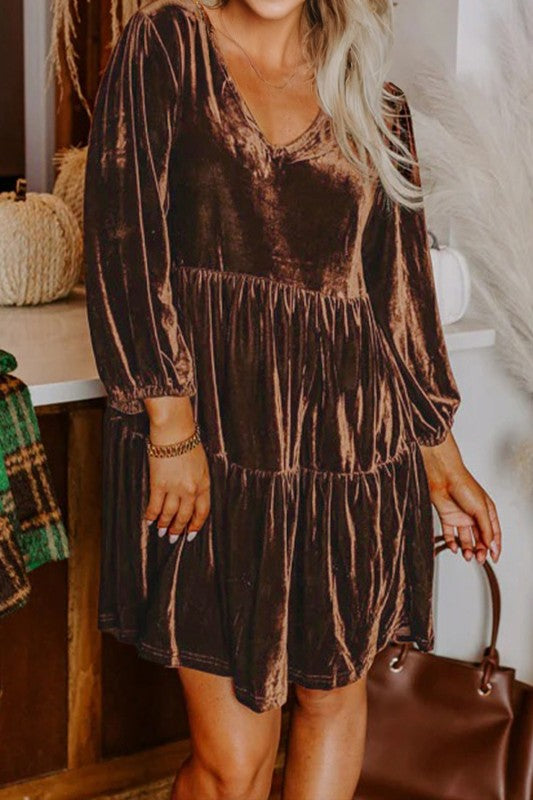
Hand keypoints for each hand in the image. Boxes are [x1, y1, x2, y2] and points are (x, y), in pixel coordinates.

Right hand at [143, 396, 210, 541]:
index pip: (202, 511)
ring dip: (164, 525)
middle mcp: (191, 490)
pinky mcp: (159, 484)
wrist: (174, 431)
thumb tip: (193, 495)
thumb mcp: (202, 464)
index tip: (191, 533)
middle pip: (185, 516)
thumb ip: (199, 480)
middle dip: (179, 529)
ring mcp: (175, 488)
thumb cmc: (188, 442)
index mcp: (204, 484)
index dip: (196, 524)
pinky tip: (149, 520)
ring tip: (160, 531)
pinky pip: (155, 505)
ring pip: (169, 514)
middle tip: (173, 537)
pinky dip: (151, 515)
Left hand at [420, 432, 501, 563]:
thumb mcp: (480, 509)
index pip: (494, 533)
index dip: (495, 546)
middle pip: (479, 538)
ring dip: (466, 548)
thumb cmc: (463, 485)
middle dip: (480, 550)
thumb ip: (486, 528)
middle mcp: (474, 515)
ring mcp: (460, 516)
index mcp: (486, 511)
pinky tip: (454, 548)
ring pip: (465, 538)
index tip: (494, 558)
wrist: (442, 476)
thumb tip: (491, 545)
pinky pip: (450, 534)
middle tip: (478, 558)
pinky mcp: (447, 517)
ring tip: (466, 555)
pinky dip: (451, 542)